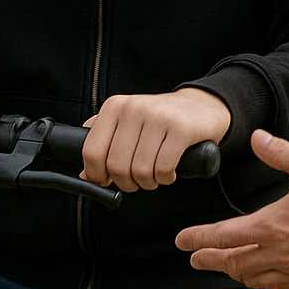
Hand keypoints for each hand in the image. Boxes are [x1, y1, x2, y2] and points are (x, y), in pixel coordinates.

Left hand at [81, 88, 230, 192]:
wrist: (203, 106)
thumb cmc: (161, 120)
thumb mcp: (127, 122)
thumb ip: (103, 143)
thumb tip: (85, 175)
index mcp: (115, 106)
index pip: (91, 151)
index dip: (97, 175)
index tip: (106, 181)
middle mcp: (134, 108)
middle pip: (116, 166)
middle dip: (126, 182)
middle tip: (137, 180)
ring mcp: (158, 117)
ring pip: (139, 171)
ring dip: (148, 183)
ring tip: (155, 175)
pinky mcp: (181, 129)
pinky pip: (163, 169)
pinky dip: (165, 178)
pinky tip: (169, 172)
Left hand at [175, 130, 288, 288]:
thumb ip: (280, 154)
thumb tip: (256, 137)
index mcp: (272, 226)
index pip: (222, 236)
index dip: (198, 238)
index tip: (181, 240)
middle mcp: (277, 254)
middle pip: (232, 262)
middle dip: (209, 259)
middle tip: (195, 258)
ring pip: (252, 278)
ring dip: (234, 271)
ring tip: (225, 265)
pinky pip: (275, 287)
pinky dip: (260, 281)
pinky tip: (259, 277)